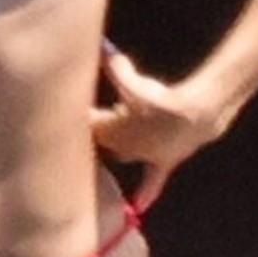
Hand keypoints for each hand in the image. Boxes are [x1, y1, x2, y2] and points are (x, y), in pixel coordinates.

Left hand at [89, 41, 224, 210]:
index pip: (88, 125)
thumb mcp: (138, 83)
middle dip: (91, 136)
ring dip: (112, 151)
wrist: (197, 116)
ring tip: (98, 154)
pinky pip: (152, 181)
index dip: (74, 118)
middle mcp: (125, 147)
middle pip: (102, 143)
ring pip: (122, 155)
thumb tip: (102, 48)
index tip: (60, 114)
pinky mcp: (161, 162)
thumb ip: (118, 67)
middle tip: (78, 132)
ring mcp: (143, 156)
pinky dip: (146, 193)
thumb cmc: (164, 98)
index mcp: (113, 129)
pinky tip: (138, 208)